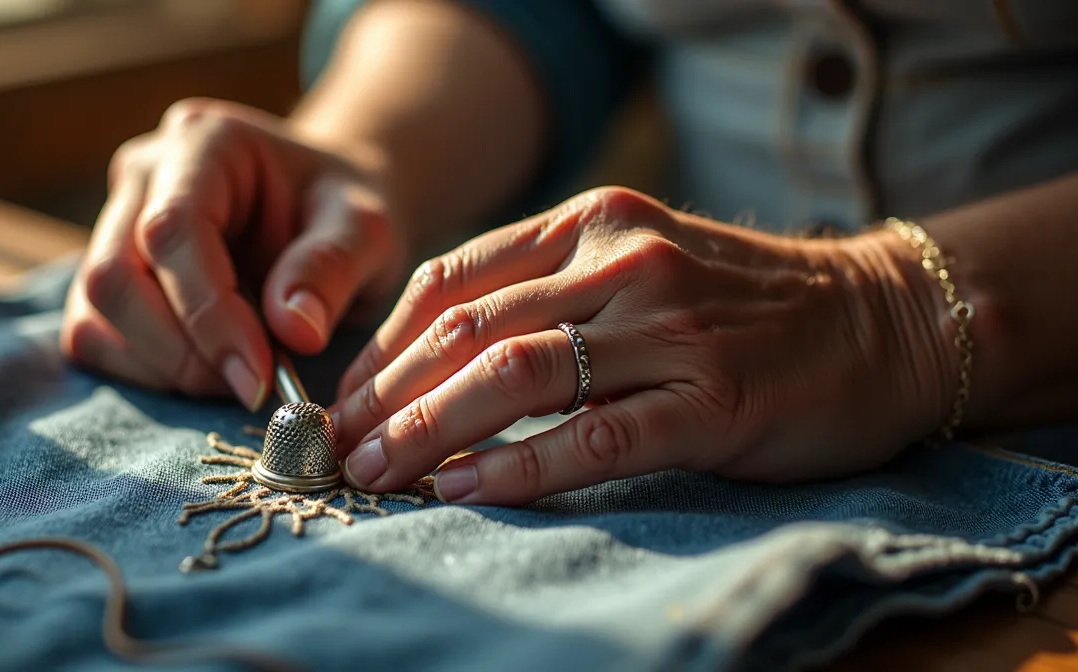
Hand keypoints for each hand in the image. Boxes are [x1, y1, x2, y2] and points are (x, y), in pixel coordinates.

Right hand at [60, 99, 403, 409]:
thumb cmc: (346, 212)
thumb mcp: (366, 229)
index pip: (173, 230)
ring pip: (94, 313)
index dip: (209, 315)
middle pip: (115, 276)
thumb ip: (331, 268)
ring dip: (164, 368)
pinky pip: (96, 335)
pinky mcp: (111, 271)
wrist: (329, 212)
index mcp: (206, 141)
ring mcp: (115, 220)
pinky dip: (148, 371)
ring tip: (241, 375)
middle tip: (254, 386)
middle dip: (183, 352)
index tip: (260, 378)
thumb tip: (294, 330)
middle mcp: (144, 172)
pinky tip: (210, 371)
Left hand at [329, 187, 952, 504]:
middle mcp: (623, 261)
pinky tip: (463, 489)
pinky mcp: (711, 400)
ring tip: (376, 473)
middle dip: (388, 395)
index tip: (347, 397)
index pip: (453, 278)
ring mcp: (669, 329)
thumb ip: (549, 291)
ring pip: (514, 376)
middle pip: (467, 328)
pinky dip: (516, 467)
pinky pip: (591, 437)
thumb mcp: (638, 261)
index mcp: (594, 222)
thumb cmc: (743, 304)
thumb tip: (437, 360)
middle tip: (340, 448)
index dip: (384, 342)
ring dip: (429, 429)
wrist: (882, 321)